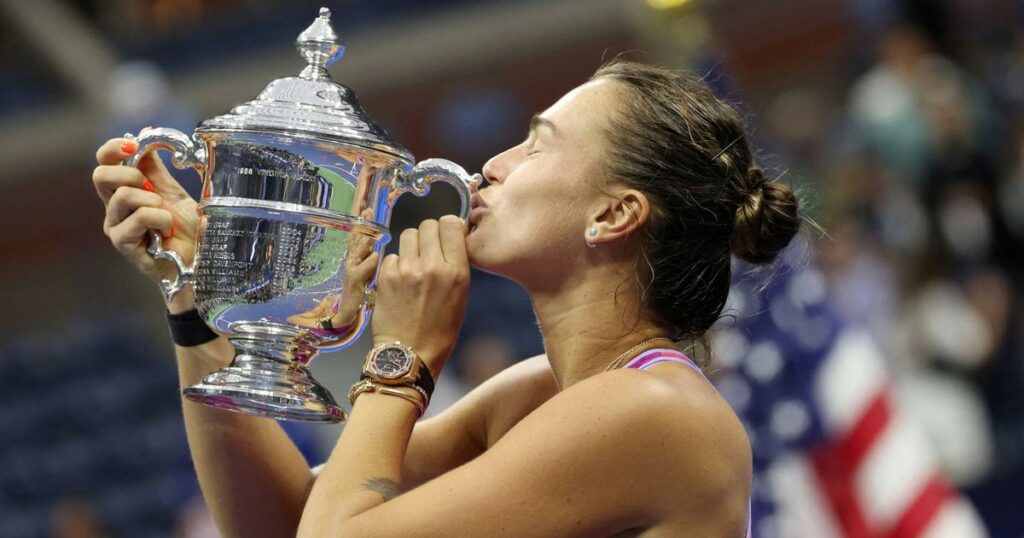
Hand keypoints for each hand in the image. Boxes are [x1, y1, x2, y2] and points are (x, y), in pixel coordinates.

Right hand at [92, 137, 198, 306]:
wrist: (199, 262)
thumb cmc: (187, 231)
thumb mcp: (176, 193)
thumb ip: (159, 169)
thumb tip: (147, 136)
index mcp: (125, 190)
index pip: (104, 161)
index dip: (113, 147)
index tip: (133, 144)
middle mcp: (114, 207)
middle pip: (100, 175)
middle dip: (130, 173)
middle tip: (153, 188)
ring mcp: (116, 226)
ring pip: (121, 196)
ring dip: (151, 201)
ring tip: (167, 216)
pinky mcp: (123, 244)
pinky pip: (137, 218)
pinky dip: (158, 219)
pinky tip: (167, 229)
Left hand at [372, 215, 469, 378]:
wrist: (411, 354)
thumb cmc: (440, 330)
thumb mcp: (461, 296)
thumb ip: (455, 265)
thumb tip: (449, 240)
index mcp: (457, 272)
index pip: (451, 225)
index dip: (447, 227)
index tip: (445, 236)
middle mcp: (433, 266)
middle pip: (428, 225)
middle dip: (428, 235)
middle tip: (427, 252)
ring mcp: (407, 270)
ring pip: (408, 235)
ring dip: (411, 246)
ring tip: (412, 265)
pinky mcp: (386, 276)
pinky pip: (391, 255)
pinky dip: (395, 264)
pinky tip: (399, 281)